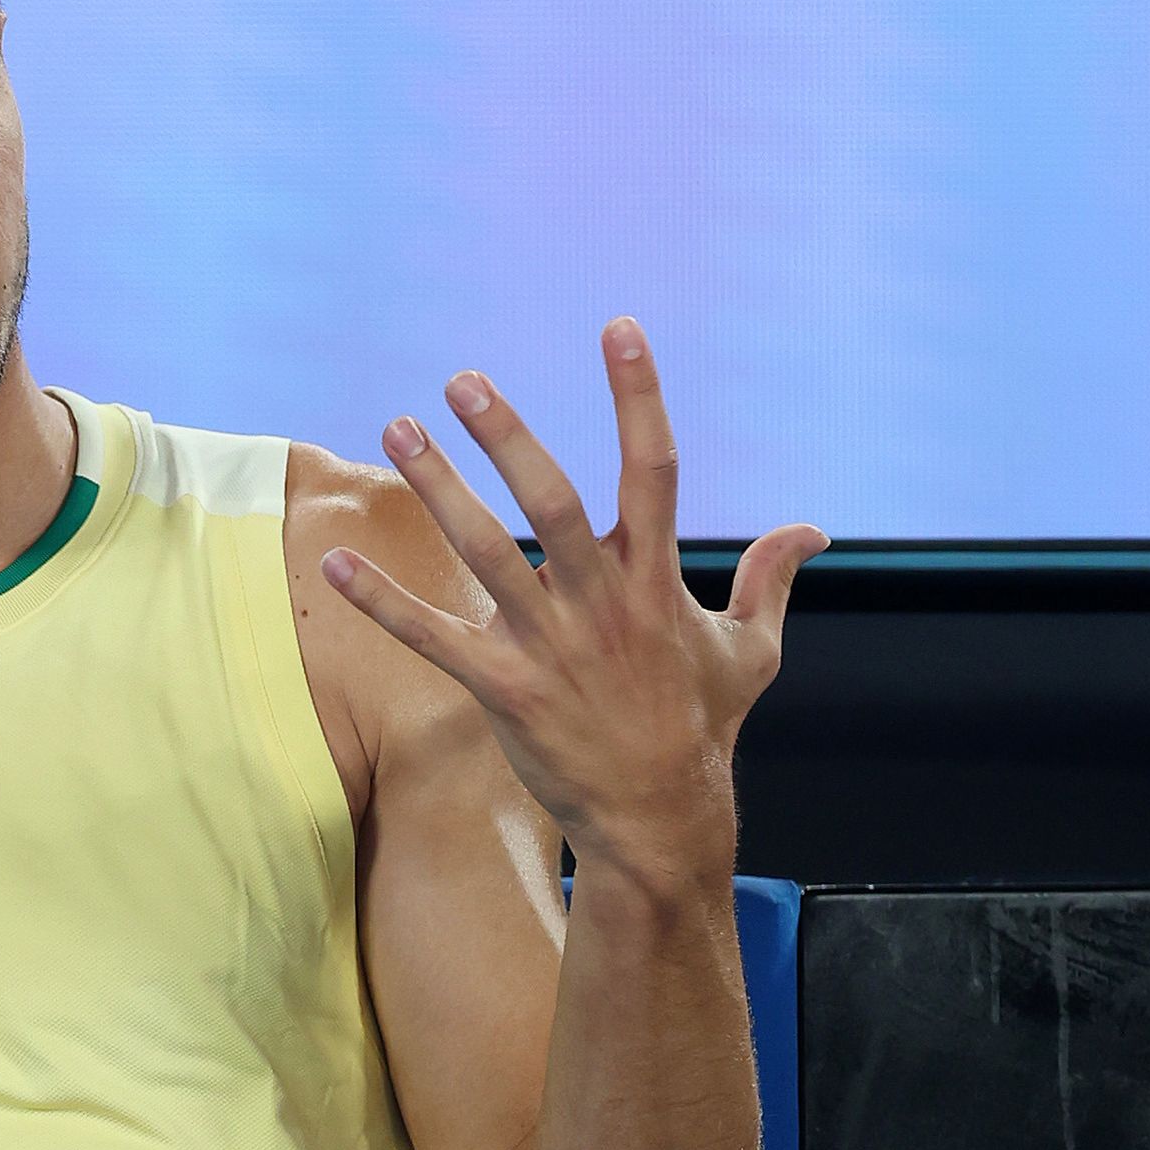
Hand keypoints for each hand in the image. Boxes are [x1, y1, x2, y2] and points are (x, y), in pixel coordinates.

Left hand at [321, 317, 826, 883]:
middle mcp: (601, 604)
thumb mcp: (751, 651)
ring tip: (397, 430)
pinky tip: (337, 563)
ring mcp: (549, 647)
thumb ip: (769, 580)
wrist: (660, 821)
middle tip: (461, 380)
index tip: (620, 328)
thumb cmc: (700, 728)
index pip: (654, 470)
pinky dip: (383, 601)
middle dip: (506, 436)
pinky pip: (432, 638)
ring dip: (438, 489)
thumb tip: (813, 530)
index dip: (639, 396)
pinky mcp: (503, 690)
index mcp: (655, 581)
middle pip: (553, 502)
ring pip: (484, 554)